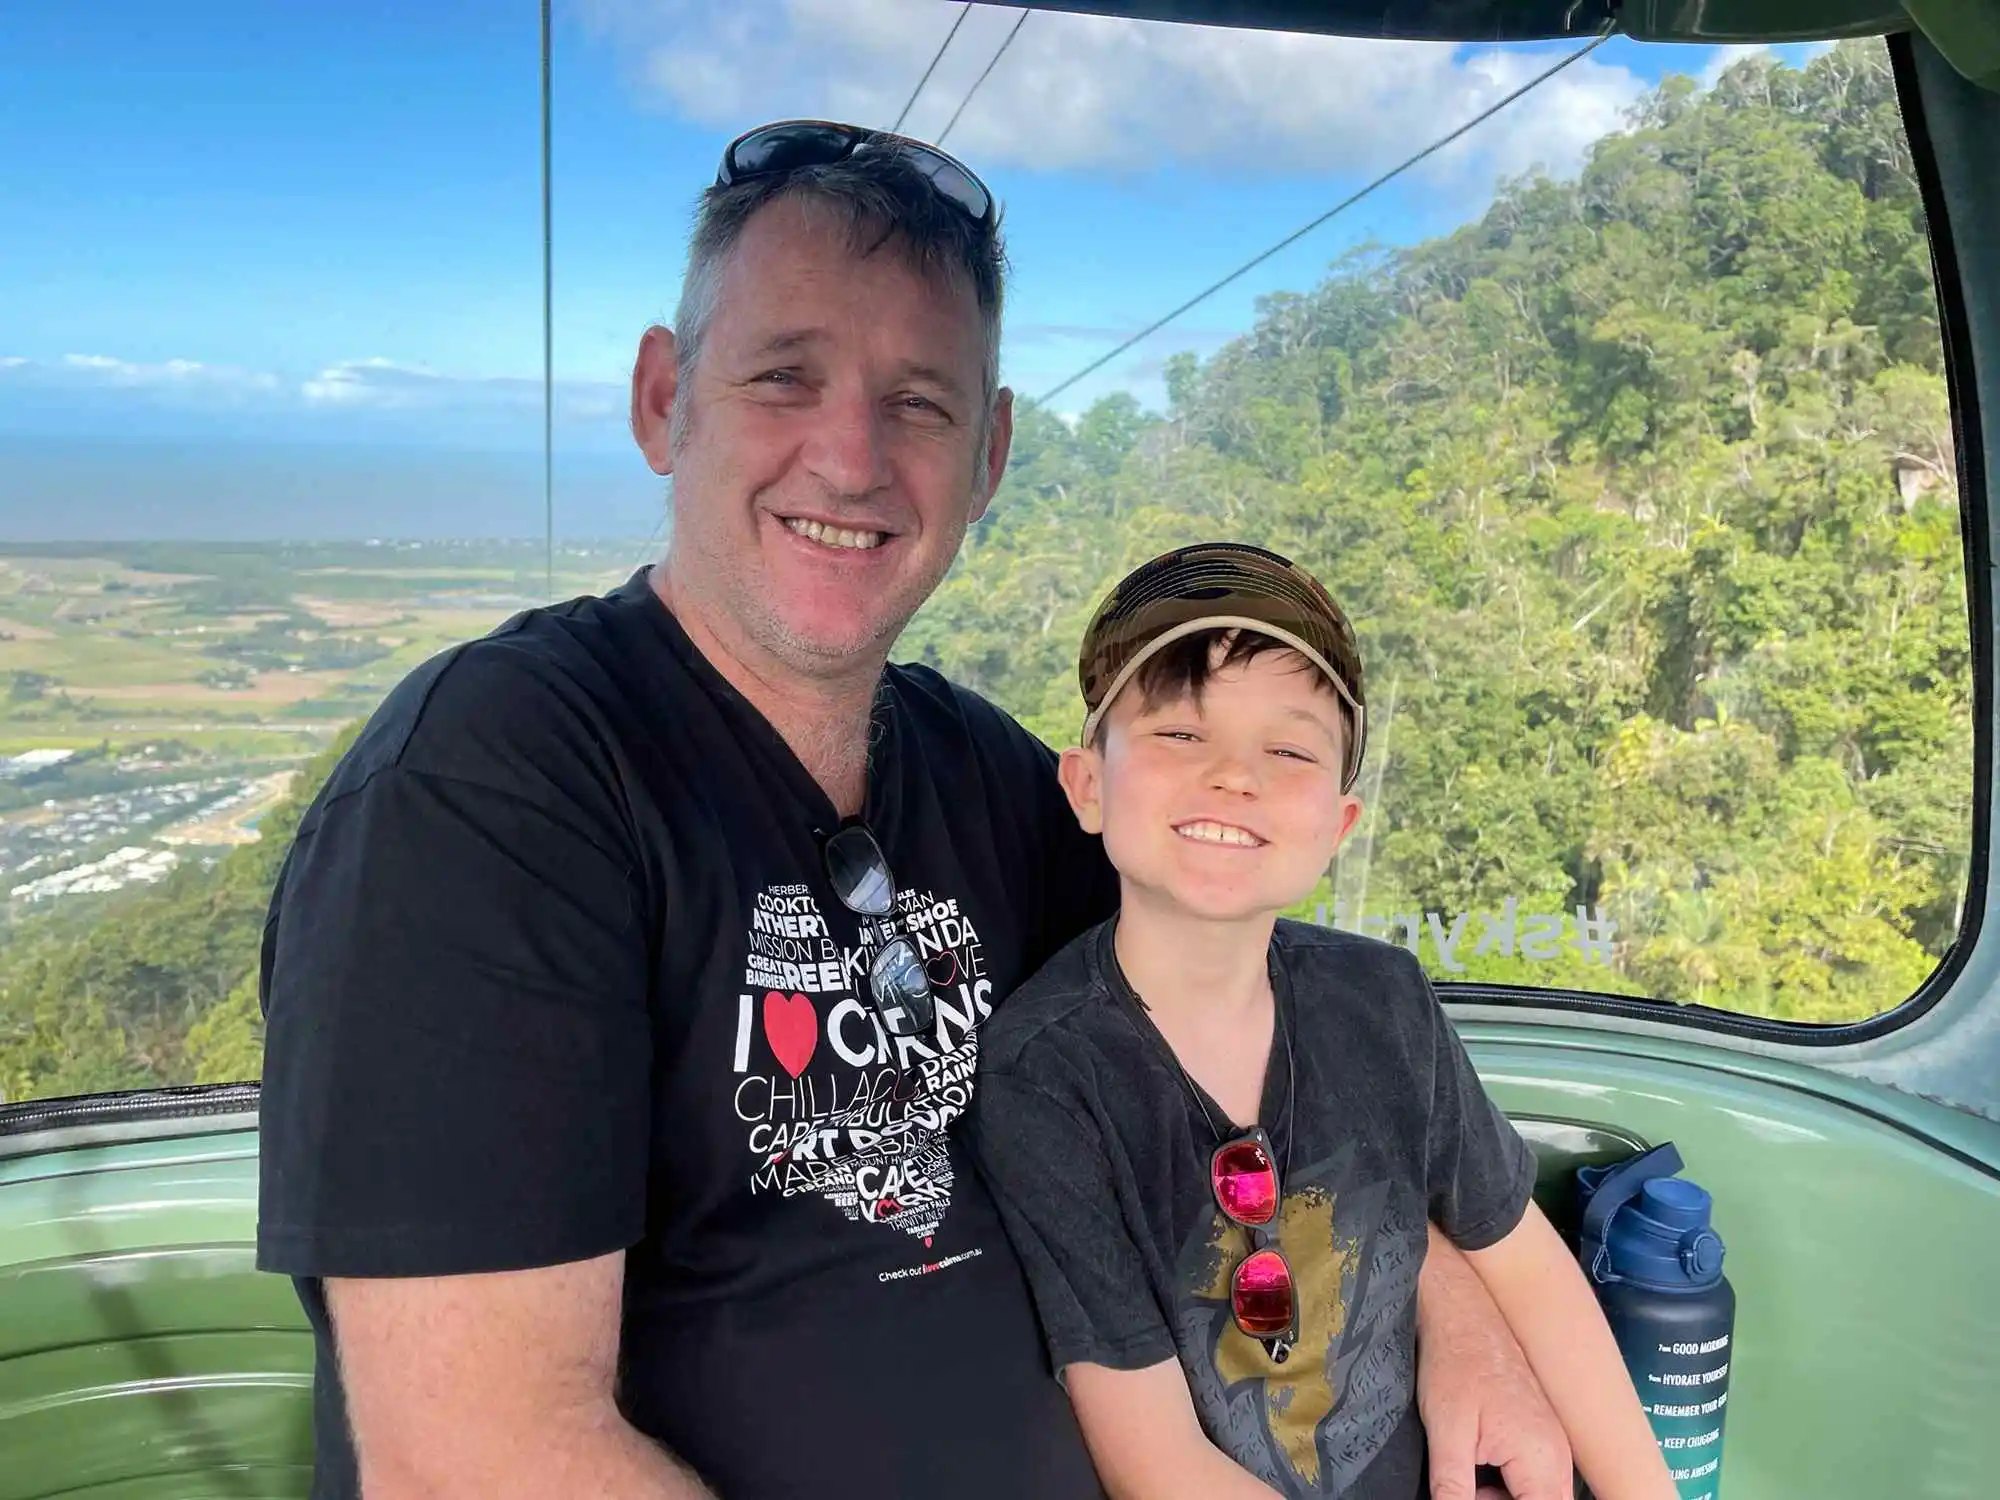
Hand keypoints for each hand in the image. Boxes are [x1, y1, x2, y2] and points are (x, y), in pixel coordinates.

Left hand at [1415, 1227, 1572, 1499]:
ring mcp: (1555, 1443)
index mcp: (1543, 1460)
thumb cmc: (1454, 1366)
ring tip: (1467, 1471)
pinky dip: (1508, 1480)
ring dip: (1504, 1496)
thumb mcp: (1447, 1436)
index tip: (1475, 1494)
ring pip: (1537, 1493)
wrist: (1463, 1313)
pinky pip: (1534, 1474)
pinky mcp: (1543, 1433)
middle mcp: (1559, 1455)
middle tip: (1465, 1486)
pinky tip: (1477, 1460)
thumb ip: (1454, 1489)